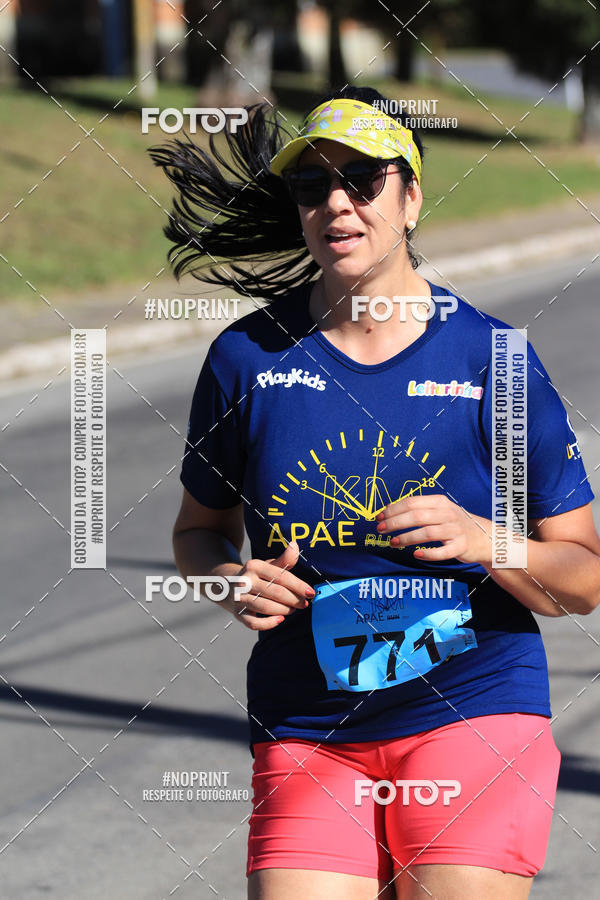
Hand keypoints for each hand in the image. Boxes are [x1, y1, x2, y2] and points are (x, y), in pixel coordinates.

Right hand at [222, 541, 314, 630]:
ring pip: (265, 607)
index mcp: (254, 566)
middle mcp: (245, 581)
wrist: (228, 585)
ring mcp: (239, 597)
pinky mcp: (237, 612)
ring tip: (293, 610)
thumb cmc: (256, 576)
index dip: (298, 585)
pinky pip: (253, 622)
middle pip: (275, 593)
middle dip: (294, 600)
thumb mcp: (268, 565)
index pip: (281, 576)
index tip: (310, 592)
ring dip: (284, 610)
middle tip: (304, 604)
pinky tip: (280, 620)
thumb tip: (295, 545)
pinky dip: (268, 623)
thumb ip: (284, 559)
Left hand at [376, 494, 492, 564]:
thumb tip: (389, 509)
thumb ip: (417, 509)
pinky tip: (416, 554)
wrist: (484, 537)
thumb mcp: (439, 510)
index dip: (393, 509)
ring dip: (407, 538)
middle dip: (396, 523)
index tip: (379, 517)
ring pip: (428, 533)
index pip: (412, 502)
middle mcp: (448, 514)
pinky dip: (429, 553)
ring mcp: (455, 530)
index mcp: (440, 502)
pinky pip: (443, 552)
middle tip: (381, 529)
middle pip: (417, 516)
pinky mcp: (461, 546)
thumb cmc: (454, 524)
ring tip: (393, 543)